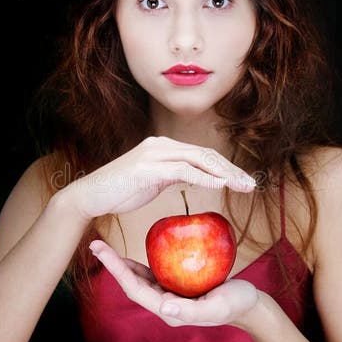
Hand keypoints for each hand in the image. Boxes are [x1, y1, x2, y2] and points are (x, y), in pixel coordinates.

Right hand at [69, 136, 255, 219]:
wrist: (89, 196)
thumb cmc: (119, 191)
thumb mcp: (152, 181)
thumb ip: (172, 175)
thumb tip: (193, 178)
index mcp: (163, 147)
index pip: (202, 154)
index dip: (226, 167)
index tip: (243, 182)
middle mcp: (160, 144)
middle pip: (205, 154)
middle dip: (232, 169)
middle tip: (251, 185)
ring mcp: (153, 154)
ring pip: (198, 159)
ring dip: (224, 173)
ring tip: (242, 186)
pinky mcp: (147, 167)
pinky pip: (183, 171)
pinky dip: (204, 177)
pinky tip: (220, 185)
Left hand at [89, 240, 259, 327]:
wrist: (250, 305)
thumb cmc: (236, 305)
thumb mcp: (218, 307)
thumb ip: (191, 311)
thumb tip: (164, 308)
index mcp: (168, 311)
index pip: (135, 289)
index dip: (117, 271)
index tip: (103, 253)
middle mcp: (165, 304)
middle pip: (132, 283)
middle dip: (112, 265)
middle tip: (96, 244)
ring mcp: (170, 295)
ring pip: (140, 278)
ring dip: (122, 264)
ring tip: (106, 248)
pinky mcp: (178, 287)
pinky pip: (155, 273)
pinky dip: (142, 262)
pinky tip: (137, 250)